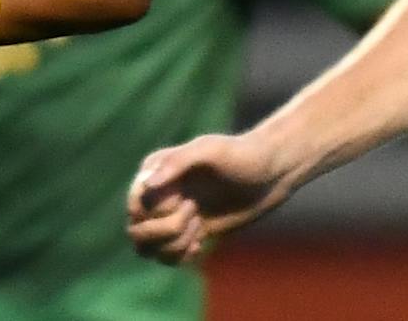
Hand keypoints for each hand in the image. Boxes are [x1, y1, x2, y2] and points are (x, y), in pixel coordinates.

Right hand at [127, 132, 292, 265]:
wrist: (272, 173)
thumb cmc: (243, 155)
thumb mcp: (212, 150)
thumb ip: (178, 161)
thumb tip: (147, 185)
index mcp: (155, 172)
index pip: (135, 207)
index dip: (158, 212)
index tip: (188, 199)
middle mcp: (157, 195)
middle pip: (137, 232)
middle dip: (167, 230)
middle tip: (195, 213)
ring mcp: (170, 215)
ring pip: (147, 249)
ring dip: (174, 245)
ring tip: (200, 227)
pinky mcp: (187, 232)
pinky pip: (166, 258)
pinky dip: (180, 256)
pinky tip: (201, 242)